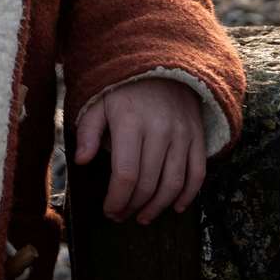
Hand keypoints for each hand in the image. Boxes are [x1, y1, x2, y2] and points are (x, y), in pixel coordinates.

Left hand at [74, 77, 204, 224]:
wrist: (162, 63)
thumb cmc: (124, 88)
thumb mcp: (99, 101)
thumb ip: (89, 131)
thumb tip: (81, 161)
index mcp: (130, 122)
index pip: (126, 174)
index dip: (117, 199)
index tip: (109, 210)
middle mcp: (159, 130)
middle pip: (148, 183)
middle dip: (133, 206)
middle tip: (121, 216)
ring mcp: (182, 134)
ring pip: (173, 183)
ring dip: (158, 207)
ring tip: (143, 217)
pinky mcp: (198, 136)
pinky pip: (198, 173)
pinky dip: (188, 195)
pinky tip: (174, 207)